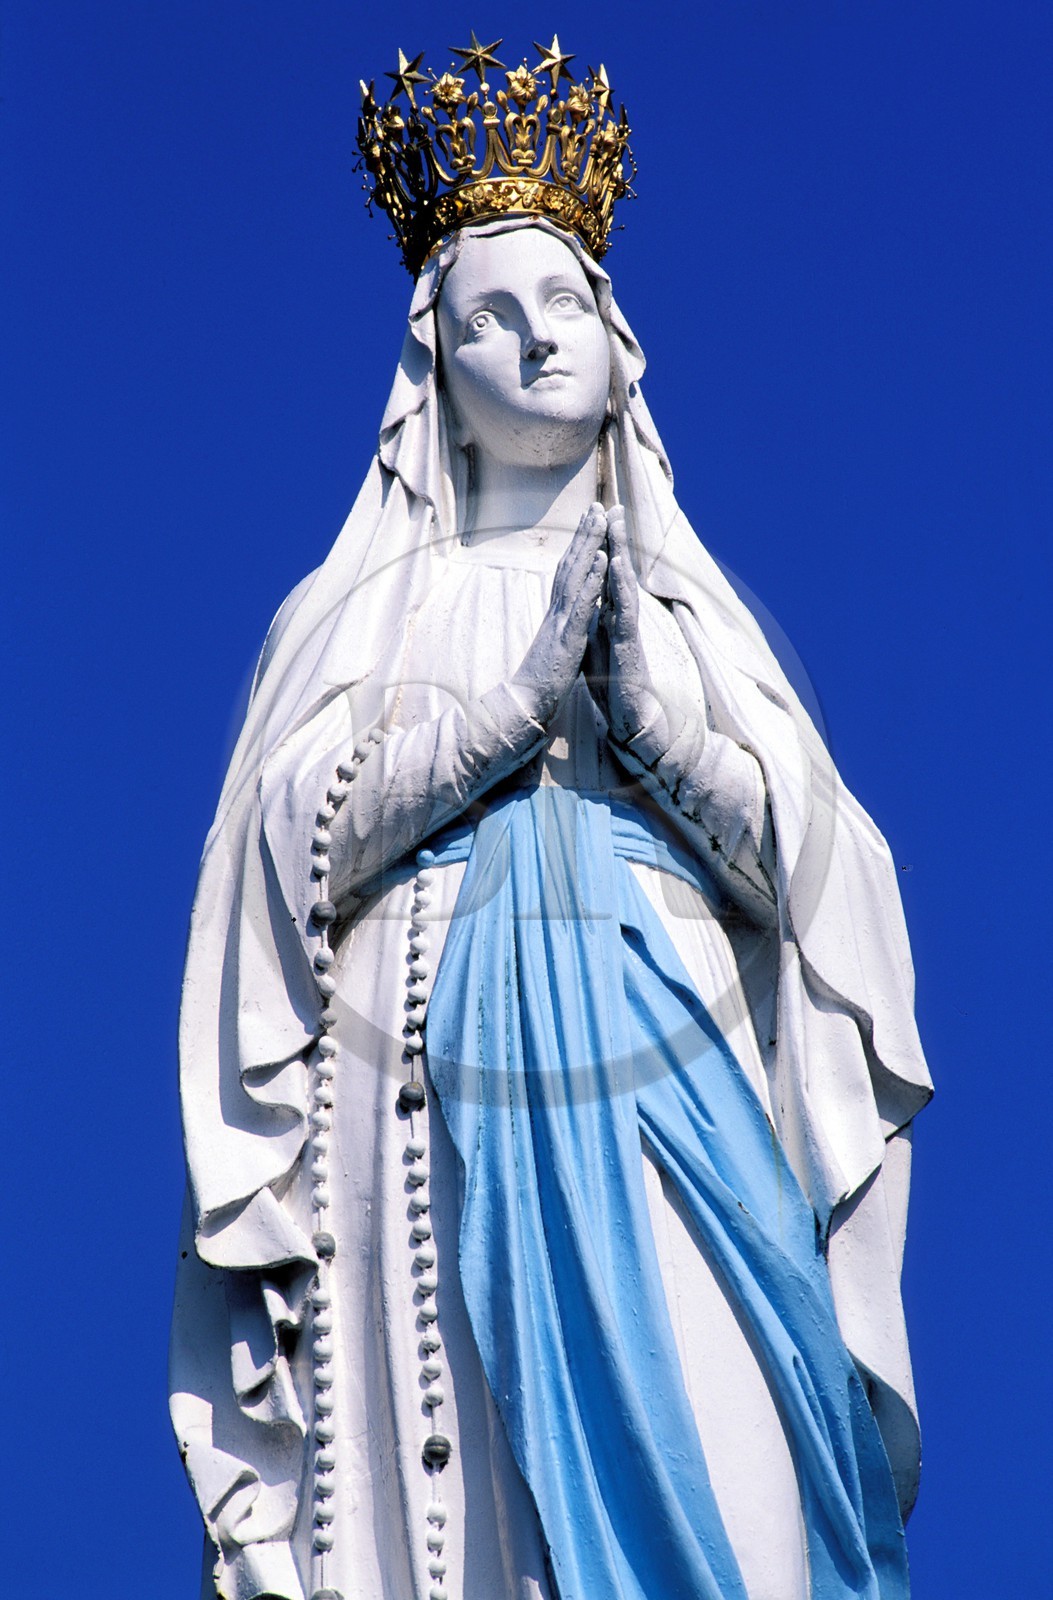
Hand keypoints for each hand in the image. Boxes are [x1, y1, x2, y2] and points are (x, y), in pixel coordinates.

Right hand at [511, 503, 608, 724]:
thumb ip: (565, 625)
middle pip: (570, 565)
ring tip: (600, 518)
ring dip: (588, 545)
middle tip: (596, 503)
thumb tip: (576, 611)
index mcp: (557, 615)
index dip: (579, 545)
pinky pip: (582, 604)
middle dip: (584, 533)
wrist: (525, 706)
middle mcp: (557, 611)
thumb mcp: (557, 646)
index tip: (590, 520)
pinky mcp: (567, 638)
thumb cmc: (541, 680)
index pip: (568, 573)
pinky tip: (602, 558)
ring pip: (575, 576)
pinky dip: (592, 579)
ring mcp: (560, 622)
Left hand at [592, 506, 660, 743]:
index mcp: (608, 616)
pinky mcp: (629, 645)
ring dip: (620, 556)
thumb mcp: (596, 644)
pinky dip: (620, 588)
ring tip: (615, 528)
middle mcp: (620, 617)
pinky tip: (617, 568)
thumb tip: (589, 603)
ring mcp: (627, 629)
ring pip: (623, 586)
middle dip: (614, 539)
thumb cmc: (613, 682)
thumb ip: (594, 621)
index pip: (604, 576)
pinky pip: (624, 611)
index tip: (595, 518)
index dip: (600, 548)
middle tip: (612, 506)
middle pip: (616, 573)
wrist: (628, 715)